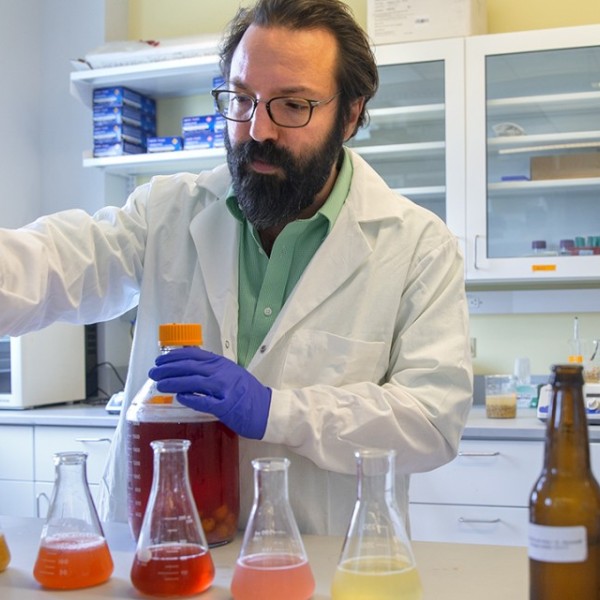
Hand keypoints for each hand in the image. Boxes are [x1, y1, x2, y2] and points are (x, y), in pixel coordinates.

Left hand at [148, 347, 271, 438]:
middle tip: (153, 372)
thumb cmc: (248, 394)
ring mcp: (224, 389)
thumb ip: (212, 370)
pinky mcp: (226, 406)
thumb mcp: (231, 374)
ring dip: (174, 383)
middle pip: (189, 367)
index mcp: (222, 364)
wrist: (268, 409)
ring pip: (193, 382)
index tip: (160, 360)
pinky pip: (204, 401)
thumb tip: (188, 368)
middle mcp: (222, 373)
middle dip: (168, 369)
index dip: (174, 356)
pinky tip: (179, 398)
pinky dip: (190, 398)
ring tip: (160, 385)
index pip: (194, 354)